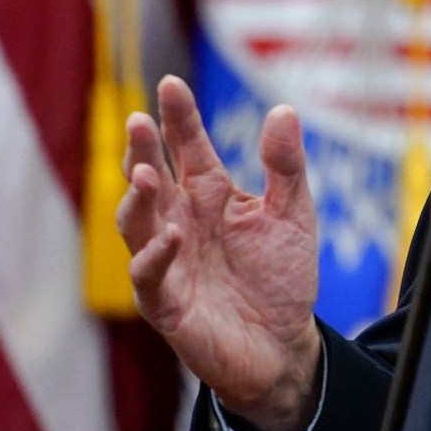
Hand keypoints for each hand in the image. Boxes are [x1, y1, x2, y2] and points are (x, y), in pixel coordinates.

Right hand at [117, 75, 322, 430]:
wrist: (284, 346)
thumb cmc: (282, 277)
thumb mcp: (294, 215)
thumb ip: (286, 166)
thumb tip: (282, 110)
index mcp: (209, 194)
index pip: (187, 146)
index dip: (178, 117)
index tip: (169, 84)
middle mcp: (180, 220)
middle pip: (152, 177)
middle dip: (143, 150)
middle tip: (140, 122)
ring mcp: (168, 260)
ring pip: (137, 222)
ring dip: (137, 198)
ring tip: (147, 175)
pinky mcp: (165, 302)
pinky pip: (149, 276)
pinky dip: (156, 256)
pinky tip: (172, 236)